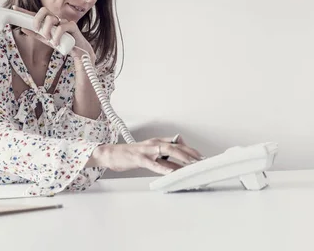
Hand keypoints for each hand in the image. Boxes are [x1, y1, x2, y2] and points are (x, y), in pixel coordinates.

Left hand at [11, 5, 95, 62]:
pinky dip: (57, 37)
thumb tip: (22, 28)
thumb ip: (35, 34)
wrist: (77, 50)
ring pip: (51, 19)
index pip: (35, 13)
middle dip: (37, 20)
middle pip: (43, 11)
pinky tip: (56, 43)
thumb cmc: (62, 43)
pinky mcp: (72, 26)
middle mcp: (56, 19)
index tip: (15, 7)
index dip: (25, 11)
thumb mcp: (45, 39)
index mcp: (48, 21)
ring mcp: (64, 21)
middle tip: (38, 30)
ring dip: (47, 31)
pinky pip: (62, 27)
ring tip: (50, 40)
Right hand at [88, 136, 203, 174]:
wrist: (111, 154)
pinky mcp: (138, 158)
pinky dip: (163, 167)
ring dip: (181, 157)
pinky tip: (171, 171)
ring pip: (167, 151)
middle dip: (190, 153)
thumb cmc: (130, 155)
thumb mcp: (149, 153)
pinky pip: (153, 163)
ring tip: (192, 164)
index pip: (177, 143)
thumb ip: (163, 155)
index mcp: (156, 142)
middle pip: (175, 145)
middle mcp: (153, 143)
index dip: (190, 149)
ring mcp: (146, 150)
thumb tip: (178, 160)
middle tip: (202, 160)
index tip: (202, 156)